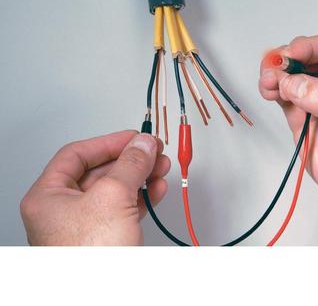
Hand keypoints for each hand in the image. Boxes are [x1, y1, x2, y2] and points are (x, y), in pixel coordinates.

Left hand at [20, 131, 169, 244]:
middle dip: (130, 159)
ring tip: (161, 166)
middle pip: (100, 172)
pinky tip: (157, 188)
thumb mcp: (113, 196)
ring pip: (115, 190)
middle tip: (152, 150)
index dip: (108, 142)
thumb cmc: (90, 259)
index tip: (133, 137)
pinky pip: (125, 208)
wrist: (104, 299)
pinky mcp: (105, 239)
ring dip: (141, 175)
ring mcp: (84, 226)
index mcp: (48, 197)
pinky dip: (143, 195)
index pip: (77, 155)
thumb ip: (131, 163)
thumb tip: (143, 143)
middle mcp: (63, 211)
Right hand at [259, 34, 317, 244]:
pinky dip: (270, 89)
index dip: (306, 48)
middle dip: (285, 61)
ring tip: (268, 84)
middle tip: (274, 71)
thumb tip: (295, 85)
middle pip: (304, 56)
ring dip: (274, 74)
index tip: (289, 56)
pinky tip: (268, 91)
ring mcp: (315, 95)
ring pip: (288, 73)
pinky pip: (280, 92)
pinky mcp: (299, 111)